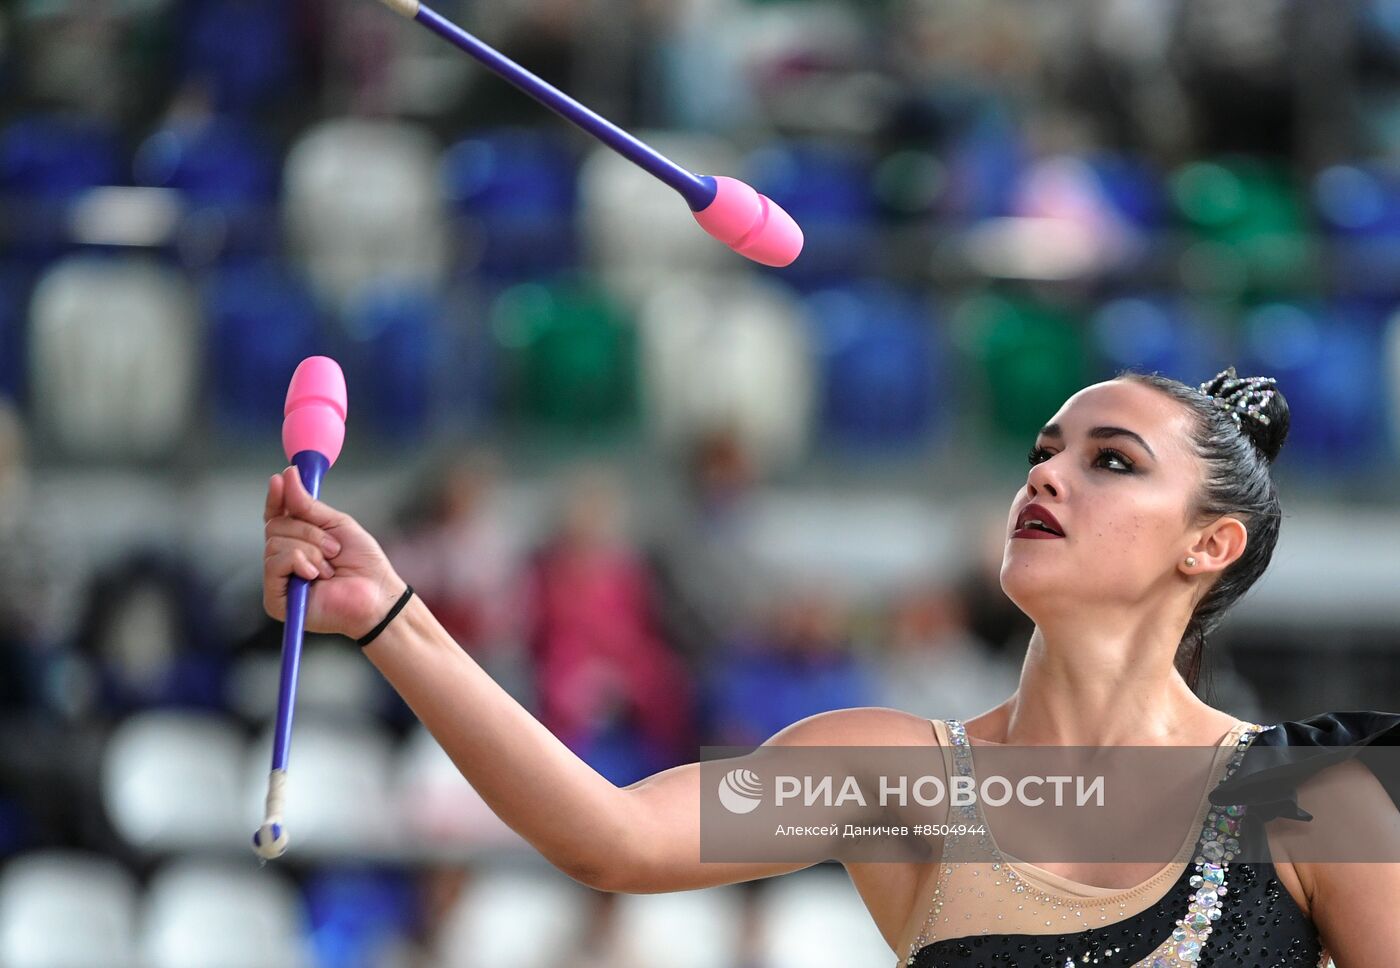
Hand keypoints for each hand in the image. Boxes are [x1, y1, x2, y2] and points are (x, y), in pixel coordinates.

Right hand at [263, 465, 405, 638]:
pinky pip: (274, 563)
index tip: (281, 479)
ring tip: (330, 567)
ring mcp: (278, 580)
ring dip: (310, 549)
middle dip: (308, 532)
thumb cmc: (363, 564)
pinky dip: (299, 562)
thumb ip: (308, 505)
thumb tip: (287, 476)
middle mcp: (283, 560)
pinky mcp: (275, 600)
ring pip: (274, 543)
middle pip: (275, 526)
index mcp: (297, 542)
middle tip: (334, 549)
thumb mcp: (337, 525)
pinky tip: (316, 576)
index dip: (276, 498)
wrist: (378, 593)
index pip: (275, 516)